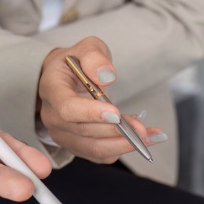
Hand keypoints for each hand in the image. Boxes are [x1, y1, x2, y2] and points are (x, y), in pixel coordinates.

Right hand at [38, 36, 166, 162]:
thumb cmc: (77, 63)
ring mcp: (63, 135)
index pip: (67, 108)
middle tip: (143, 128)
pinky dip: (123, 148)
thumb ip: (95, 57)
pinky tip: (142, 138)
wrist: (66, 80)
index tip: (117, 114)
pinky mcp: (77, 147)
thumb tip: (107, 75)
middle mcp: (52, 117)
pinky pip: (101, 155)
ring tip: (150, 135)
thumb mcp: (87, 48)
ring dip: (124, 144)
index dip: (91, 114)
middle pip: (84, 132)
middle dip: (117, 131)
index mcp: (52, 89)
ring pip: (94, 148)